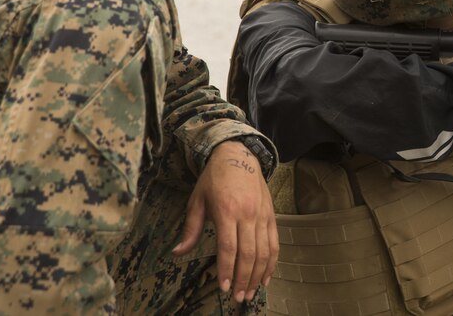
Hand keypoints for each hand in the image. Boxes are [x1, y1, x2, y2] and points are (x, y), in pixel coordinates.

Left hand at [172, 140, 277, 303]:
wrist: (239, 155)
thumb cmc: (214, 178)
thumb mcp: (197, 200)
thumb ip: (191, 229)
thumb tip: (177, 253)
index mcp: (227, 211)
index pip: (229, 247)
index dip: (227, 270)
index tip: (224, 288)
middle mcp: (247, 214)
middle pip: (249, 253)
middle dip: (244, 278)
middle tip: (239, 297)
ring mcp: (262, 215)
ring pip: (264, 251)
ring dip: (258, 275)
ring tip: (251, 292)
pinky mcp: (271, 215)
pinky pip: (274, 242)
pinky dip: (272, 262)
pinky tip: (266, 277)